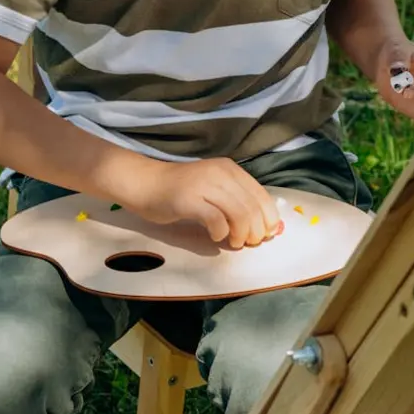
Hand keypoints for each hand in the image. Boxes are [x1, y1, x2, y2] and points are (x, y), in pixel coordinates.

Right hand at [125, 158, 281, 248]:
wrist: (145, 184)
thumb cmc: (181, 192)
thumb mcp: (214, 190)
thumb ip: (237, 202)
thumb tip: (266, 227)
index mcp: (231, 170)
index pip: (262, 196)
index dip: (268, 219)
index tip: (264, 236)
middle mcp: (221, 173)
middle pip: (252, 208)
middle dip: (256, 231)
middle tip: (247, 243)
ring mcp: (204, 185)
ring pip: (239, 214)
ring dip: (240, 235)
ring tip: (233, 242)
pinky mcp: (189, 199)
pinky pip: (216, 220)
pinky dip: (220, 233)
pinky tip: (214, 237)